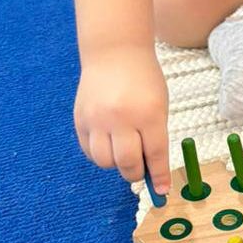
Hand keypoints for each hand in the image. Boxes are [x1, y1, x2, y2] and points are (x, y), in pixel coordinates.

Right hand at [74, 45, 170, 193]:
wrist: (115, 52)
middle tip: (140, 172)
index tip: (162, 190)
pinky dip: (100, 154)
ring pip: (105, 161)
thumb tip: (149, 169)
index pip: (155, 155)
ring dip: (116, 164)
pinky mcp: (81, 119)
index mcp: (148, 114)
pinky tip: (108, 144)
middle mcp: (121, 118)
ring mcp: (98, 119)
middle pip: (127, 163)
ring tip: (123, 153)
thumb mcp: (159, 104)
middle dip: (136, 174)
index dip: (159, 176)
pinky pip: (89, 150)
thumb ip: (154, 135)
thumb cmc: (144, 78)